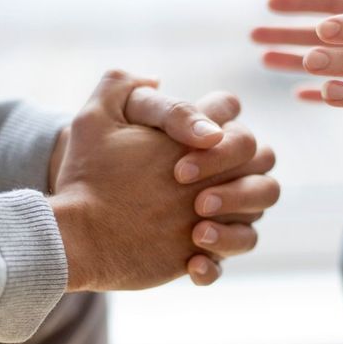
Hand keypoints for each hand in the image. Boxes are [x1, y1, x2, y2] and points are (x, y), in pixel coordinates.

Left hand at [50, 70, 278, 291]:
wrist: (78, 221)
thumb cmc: (90, 167)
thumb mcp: (95, 123)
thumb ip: (123, 89)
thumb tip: (159, 80)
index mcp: (200, 133)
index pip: (234, 118)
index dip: (223, 139)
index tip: (178, 164)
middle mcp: (219, 167)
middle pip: (264, 160)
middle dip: (239, 182)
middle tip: (195, 201)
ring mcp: (218, 207)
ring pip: (261, 205)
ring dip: (237, 220)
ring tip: (196, 233)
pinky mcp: (206, 246)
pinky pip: (233, 255)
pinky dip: (217, 262)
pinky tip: (190, 263)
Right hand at [251, 0, 342, 99]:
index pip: (339, 7)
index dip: (305, 4)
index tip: (272, 4)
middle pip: (324, 36)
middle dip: (288, 34)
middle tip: (253, 36)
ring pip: (330, 66)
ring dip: (296, 63)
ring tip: (264, 60)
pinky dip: (325, 98)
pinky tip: (302, 97)